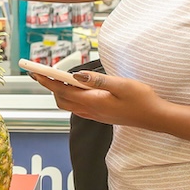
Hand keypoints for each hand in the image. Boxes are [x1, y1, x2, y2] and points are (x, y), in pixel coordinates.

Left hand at [29, 70, 163, 128]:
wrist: (155, 117)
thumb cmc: (142, 99)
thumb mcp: (122, 85)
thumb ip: (98, 80)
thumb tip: (76, 75)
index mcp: (94, 101)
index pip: (63, 90)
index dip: (47, 80)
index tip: (34, 72)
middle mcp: (91, 110)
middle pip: (62, 99)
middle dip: (50, 86)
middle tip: (44, 72)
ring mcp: (95, 115)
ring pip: (69, 104)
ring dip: (60, 92)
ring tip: (57, 78)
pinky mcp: (100, 115)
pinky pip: (78, 107)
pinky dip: (71, 97)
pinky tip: (76, 89)